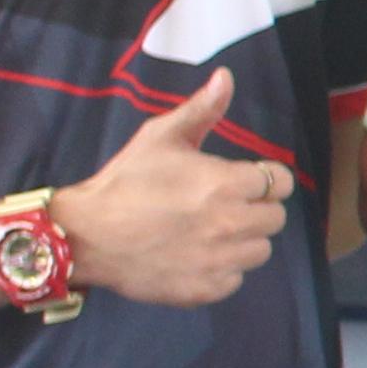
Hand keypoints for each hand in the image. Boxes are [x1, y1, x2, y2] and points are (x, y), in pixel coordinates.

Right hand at [60, 67, 294, 306]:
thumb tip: (226, 77)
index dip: (264, 179)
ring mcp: (220, 261)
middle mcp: (232, 224)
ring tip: (210, 231)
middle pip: (275, 218)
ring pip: (259, 251)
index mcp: (228, 184)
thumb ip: (200, 110)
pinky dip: (222, 270)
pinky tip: (196, 256)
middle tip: (223, 205)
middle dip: (256, 209)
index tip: (243, 181)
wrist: (85, 235)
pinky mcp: (206, 289)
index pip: (280, 183)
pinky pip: (235, 280)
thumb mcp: (159, 137)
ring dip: (243, 240)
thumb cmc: (125, 181)